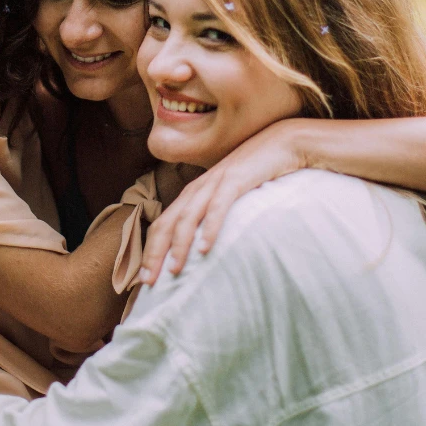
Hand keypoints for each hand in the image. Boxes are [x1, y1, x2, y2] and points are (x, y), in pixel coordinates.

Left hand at [139, 118, 307, 283]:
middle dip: (155, 252)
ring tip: (174, 270)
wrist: (281, 144)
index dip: (151, 250)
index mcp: (193, 194)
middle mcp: (197, 188)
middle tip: (148, 281)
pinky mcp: (235, 180)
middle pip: (167, 223)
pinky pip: (218, 206)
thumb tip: (205, 248)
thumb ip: (214, 216)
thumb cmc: (255, 174)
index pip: (163, 224)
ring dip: (179, 245)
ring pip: (188, 217)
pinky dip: (210, 227)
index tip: (144, 278)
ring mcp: (214, 183)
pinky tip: (206, 248)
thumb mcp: (228, 198)